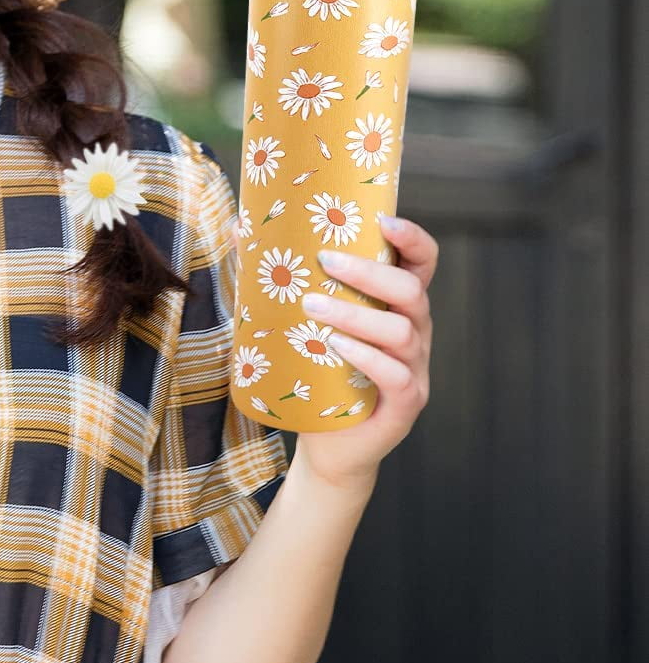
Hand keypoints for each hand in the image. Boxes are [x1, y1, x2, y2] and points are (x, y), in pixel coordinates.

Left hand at [289, 213, 437, 493]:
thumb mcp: (301, 321)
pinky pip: (396, 376)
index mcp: (396, 304)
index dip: (412, 238)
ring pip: (401, 331)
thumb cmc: (317, 370)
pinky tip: (336, 347)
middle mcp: (414, 331)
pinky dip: (366, 358)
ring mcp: (414, 369)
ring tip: (312, 306)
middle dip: (369, 271)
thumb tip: (240, 228)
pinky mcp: (406, 403)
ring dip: (356, 314)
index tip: (383, 220)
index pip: (422, 262)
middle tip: (325, 260)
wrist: (326, 442)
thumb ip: (281, 277)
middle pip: (410, 290)